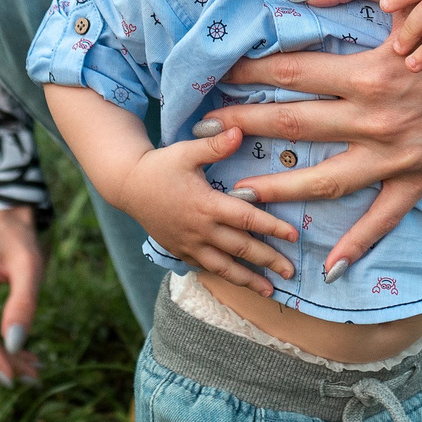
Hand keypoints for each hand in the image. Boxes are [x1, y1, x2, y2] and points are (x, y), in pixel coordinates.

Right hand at [106, 124, 298, 299]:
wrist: (127, 186)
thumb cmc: (159, 166)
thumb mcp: (186, 151)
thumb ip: (214, 145)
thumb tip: (238, 130)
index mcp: (206, 205)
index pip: (246, 219)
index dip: (272, 227)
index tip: (293, 235)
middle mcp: (200, 230)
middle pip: (241, 249)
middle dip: (268, 261)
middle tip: (291, 272)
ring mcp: (189, 244)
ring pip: (223, 267)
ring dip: (248, 280)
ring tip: (270, 291)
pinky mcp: (180, 251)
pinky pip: (205, 268)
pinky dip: (224, 276)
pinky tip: (239, 282)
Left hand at [211, 0, 421, 274]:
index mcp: (370, 72)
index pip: (292, 73)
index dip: (249, 73)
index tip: (215, 75)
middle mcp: (376, 118)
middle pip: (294, 124)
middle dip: (243, 126)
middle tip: (202, 132)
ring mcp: (398, 155)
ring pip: (326, 180)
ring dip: (279, 189)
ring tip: (240, 194)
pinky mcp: (421, 177)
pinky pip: (383, 218)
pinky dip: (356, 243)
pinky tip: (328, 265)